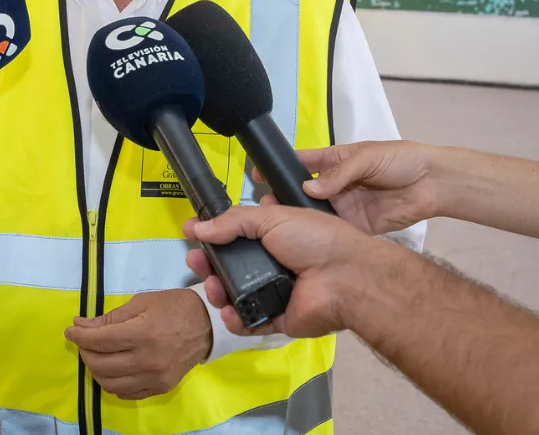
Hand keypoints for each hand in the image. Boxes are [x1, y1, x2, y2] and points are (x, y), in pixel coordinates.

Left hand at [63, 289, 211, 399]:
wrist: (208, 325)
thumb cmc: (174, 307)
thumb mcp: (141, 303)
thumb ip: (110, 318)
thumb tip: (81, 325)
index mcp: (143, 333)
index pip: (99, 341)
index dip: (79, 336)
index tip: (70, 330)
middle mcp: (148, 360)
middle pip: (101, 364)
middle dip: (85, 352)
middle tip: (84, 341)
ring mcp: (155, 377)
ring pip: (110, 383)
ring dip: (96, 369)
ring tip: (97, 355)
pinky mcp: (161, 388)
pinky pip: (126, 393)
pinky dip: (113, 383)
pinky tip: (113, 368)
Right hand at [185, 205, 386, 338]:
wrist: (347, 277)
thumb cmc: (314, 239)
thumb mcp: (273, 217)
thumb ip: (234, 221)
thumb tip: (197, 227)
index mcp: (274, 237)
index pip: (235, 236)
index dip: (212, 234)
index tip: (190, 232)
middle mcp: (273, 264)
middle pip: (230, 267)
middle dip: (208, 264)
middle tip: (195, 261)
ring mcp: (275, 293)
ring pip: (236, 295)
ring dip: (218, 291)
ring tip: (212, 287)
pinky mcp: (279, 320)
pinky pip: (250, 322)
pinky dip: (236, 319)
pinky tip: (227, 311)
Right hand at [256, 140, 441, 235]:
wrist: (433, 184)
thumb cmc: (399, 160)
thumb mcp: (366, 158)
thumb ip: (338, 173)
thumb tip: (308, 189)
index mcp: (332, 162)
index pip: (298, 163)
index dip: (276, 168)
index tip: (255, 175)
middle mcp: (332, 187)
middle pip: (299, 194)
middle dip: (280, 201)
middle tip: (262, 211)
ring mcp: (342, 208)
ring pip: (311, 216)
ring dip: (296, 222)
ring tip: (273, 232)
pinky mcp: (354, 227)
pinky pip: (331, 233)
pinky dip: (317, 239)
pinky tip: (301, 244)